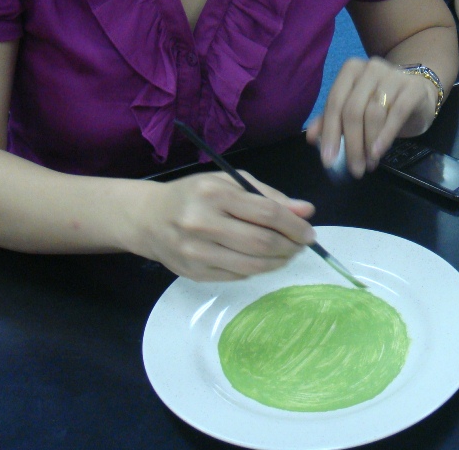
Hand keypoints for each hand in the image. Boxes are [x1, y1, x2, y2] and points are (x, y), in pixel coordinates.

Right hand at [132, 172, 315, 281]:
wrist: (149, 218)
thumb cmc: (194, 195)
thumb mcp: (230, 183)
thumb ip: (269, 196)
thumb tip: (305, 211)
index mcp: (215, 194)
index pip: (267, 212)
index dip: (294, 225)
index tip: (309, 232)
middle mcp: (203, 224)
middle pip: (261, 242)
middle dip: (290, 246)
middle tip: (302, 245)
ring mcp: (197, 252)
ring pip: (252, 265)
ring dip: (278, 262)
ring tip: (288, 254)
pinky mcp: (195, 274)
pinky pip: (237, 276)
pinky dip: (257, 270)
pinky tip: (263, 261)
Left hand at [305, 56, 436, 178]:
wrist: (418, 93)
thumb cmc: (382, 102)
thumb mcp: (355, 109)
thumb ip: (331, 120)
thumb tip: (311, 138)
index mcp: (351, 70)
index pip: (335, 102)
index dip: (330, 133)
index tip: (328, 161)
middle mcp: (371, 68)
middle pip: (353, 110)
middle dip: (351, 144)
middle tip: (354, 169)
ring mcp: (394, 75)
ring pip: (374, 113)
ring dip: (369, 143)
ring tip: (369, 164)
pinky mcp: (414, 88)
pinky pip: (397, 113)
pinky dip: (386, 135)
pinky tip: (379, 152)